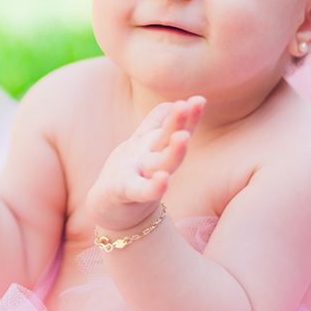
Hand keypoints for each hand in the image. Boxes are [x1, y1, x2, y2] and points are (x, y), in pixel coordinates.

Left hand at [86, 97, 204, 231]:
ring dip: (173, 152)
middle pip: (170, 141)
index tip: (200, 99)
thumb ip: (153, 125)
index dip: (189, 115)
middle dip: (182, 122)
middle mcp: (152, 162)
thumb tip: (170, 103)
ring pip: (161, 163)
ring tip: (182, 137)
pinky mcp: (124, 191)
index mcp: (154, 148)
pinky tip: (163, 178)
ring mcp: (141, 176)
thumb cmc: (127, 175)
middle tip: (194, 104)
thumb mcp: (139, 146)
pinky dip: (153, 186)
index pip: (175, 129)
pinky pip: (141, 189)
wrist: (110, 212)